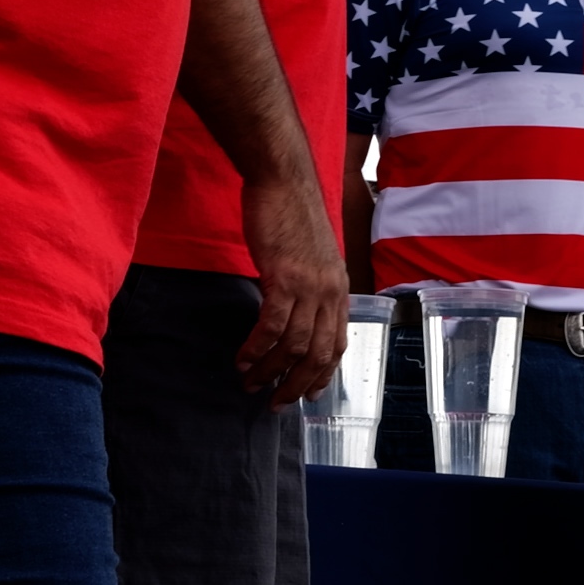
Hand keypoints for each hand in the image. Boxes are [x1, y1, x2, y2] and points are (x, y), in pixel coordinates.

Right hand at [237, 169, 350, 402]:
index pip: (338, 342)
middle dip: (297, 384)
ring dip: (271, 370)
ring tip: (251, 383)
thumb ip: (311, 285)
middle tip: (277, 403)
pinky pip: (272, 325)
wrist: (283, 181)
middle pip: (319, 353)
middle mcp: (330, 292)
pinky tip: (244, 358)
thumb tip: (297, 310)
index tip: (309, 392)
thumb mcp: (313, 256)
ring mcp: (309, 286)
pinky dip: (257, 347)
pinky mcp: (284, 278)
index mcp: (339, 289)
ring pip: (295, 344)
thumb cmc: (293, 214)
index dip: (324, 373)